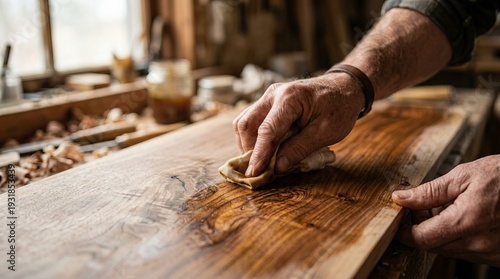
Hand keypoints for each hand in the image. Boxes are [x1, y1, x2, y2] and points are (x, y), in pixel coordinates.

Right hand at [233, 72, 364, 176]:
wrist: (344, 88)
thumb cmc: (339, 108)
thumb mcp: (326, 132)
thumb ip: (300, 148)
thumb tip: (277, 167)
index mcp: (290, 98)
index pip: (267, 130)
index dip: (259, 154)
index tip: (254, 174)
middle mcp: (273, 94)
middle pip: (246, 124)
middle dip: (248, 150)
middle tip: (258, 171)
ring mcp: (268, 97)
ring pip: (244, 122)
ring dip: (248, 145)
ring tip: (260, 162)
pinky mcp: (267, 102)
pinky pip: (251, 121)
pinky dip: (253, 138)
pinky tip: (264, 151)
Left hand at [392, 155, 499, 265]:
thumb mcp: (464, 176)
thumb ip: (429, 192)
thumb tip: (401, 198)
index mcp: (466, 221)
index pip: (421, 239)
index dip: (406, 231)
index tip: (403, 218)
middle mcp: (478, 244)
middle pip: (433, 246)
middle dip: (424, 227)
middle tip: (430, 205)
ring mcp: (490, 253)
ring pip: (449, 249)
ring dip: (441, 232)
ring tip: (452, 208)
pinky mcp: (498, 257)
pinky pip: (468, 252)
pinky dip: (459, 237)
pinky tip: (467, 218)